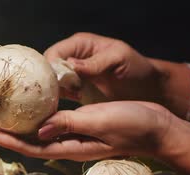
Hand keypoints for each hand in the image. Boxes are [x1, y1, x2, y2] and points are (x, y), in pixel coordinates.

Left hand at [0, 101, 173, 161]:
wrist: (158, 127)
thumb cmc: (132, 125)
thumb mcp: (99, 121)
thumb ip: (69, 124)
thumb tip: (39, 131)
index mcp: (72, 147)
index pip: (33, 147)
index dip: (9, 141)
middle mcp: (69, 144)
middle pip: (32, 141)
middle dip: (8, 132)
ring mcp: (76, 136)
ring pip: (41, 132)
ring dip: (21, 125)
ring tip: (2, 113)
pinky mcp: (83, 126)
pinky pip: (55, 122)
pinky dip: (40, 116)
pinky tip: (32, 107)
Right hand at [44, 32, 189, 117]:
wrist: (148, 88)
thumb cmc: (137, 69)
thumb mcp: (118, 60)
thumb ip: (95, 63)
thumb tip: (71, 66)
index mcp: (79, 45)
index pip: (53, 54)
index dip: (47, 69)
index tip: (47, 85)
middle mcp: (72, 59)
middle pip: (46, 70)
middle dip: (42, 84)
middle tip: (41, 101)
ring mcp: (72, 76)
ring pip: (48, 84)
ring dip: (45, 96)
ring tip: (42, 110)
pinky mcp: (75, 91)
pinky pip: (57, 95)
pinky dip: (53, 103)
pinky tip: (51, 114)